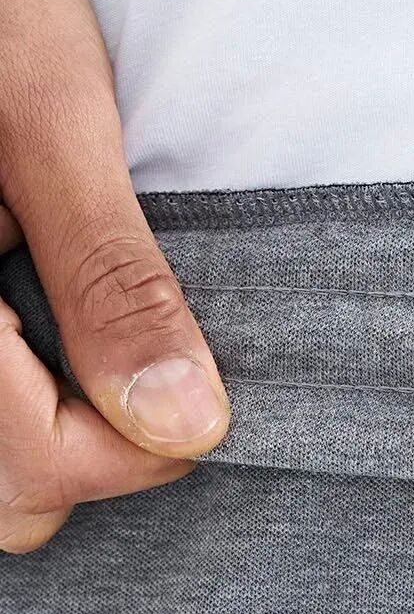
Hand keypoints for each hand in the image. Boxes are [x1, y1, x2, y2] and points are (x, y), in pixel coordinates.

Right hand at [0, 0, 227, 553]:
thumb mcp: (51, 115)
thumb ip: (110, 274)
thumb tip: (187, 423)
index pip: (38, 466)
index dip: (137, 451)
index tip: (195, 390)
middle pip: (10, 498)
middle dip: (92, 459)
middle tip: (142, 367)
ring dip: (50, 444)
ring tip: (87, 349)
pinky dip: (24, 420)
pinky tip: (53, 353)